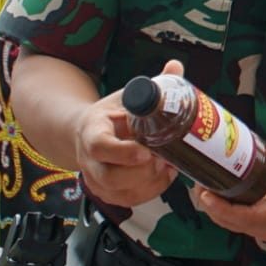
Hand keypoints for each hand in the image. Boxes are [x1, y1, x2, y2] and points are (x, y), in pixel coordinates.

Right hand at [73, 60, 181, 205]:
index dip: (122, 152)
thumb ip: (152, 86)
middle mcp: (89, 161)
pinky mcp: (109, 194)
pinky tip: (165, 174)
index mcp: (91, 132)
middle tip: (164, 157)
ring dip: (150, 182)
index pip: (100, 146)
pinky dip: (152, 190)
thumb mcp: (127, 97)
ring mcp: (97, 181)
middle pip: (111, 177)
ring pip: (122, 193)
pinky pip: (131, 200)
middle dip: (143, 172)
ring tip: (167, 163)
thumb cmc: (112, 116)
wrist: (89, 134)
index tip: (145, 151)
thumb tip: (176, 66)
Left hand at [194, 146, 265, 243]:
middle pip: (228, 220)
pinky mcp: (250, 223)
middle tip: (197, 180)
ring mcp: (256, 227)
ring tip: (199, 181)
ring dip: (210, 204)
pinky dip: (217, 205)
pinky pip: (229, 217)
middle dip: (209, 203)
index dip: (222, 208)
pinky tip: (210, 187)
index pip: (244, 217)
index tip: (206, 194)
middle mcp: (265, 227)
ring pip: (225, 220)